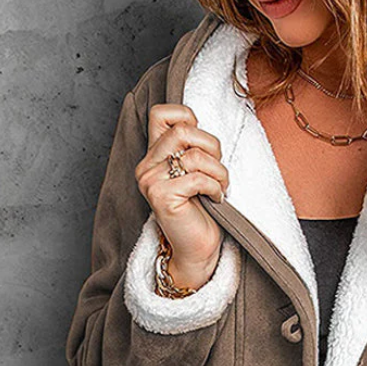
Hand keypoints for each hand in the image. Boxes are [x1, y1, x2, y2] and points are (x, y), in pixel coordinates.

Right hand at [135, 104, 229, 288]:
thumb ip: (192, 148)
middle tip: (218, 171)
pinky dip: (215, 188)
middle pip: (183, 130)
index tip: (203, 146)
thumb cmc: (201, 212)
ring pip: (194, 155)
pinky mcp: (162, 197)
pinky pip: (197, 178)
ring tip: (220, 187)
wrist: (196, 251)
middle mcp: (147, 167)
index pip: (161, 113)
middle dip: (212, 147)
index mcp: (153, 156)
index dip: (188, 118)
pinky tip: (217, 199)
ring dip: (218, 172)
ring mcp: (151, 182)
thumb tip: (201, 125)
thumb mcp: (196, 172)